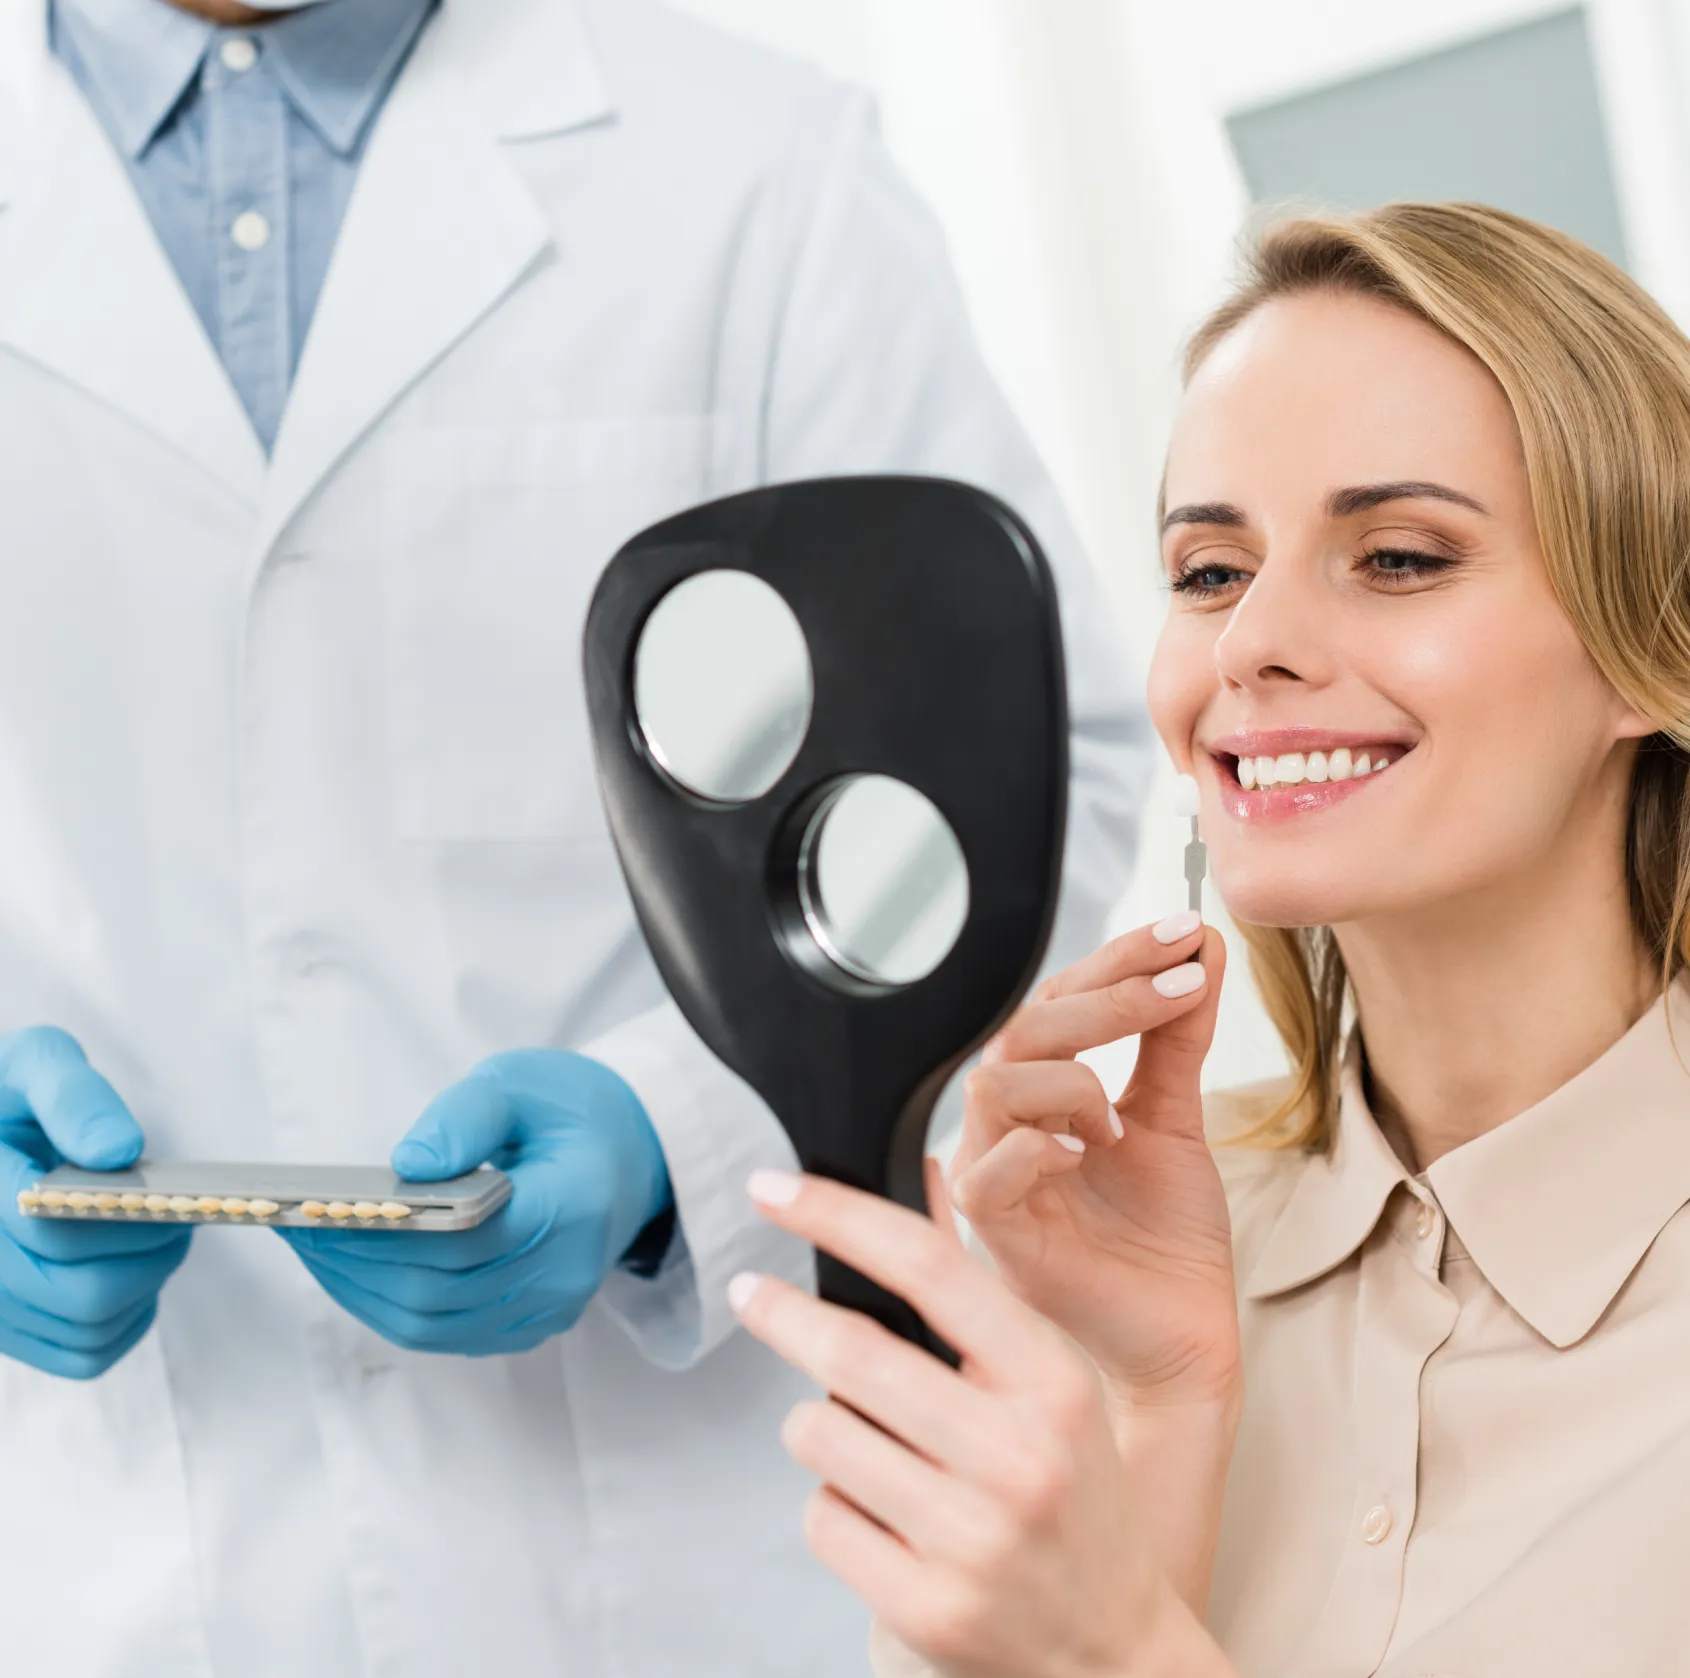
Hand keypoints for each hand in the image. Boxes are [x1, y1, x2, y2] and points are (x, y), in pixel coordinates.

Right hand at [0, 1027, 190, 1379]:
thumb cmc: (8, 1092)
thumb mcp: (34, 1063)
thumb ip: (73, 1098)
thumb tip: (119, 1152)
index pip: (52, 1230)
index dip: (129, 1216)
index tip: (169, 1193)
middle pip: (76, 1294)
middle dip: (148, 1255)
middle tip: (179, 1216)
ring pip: (85, 1329)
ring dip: (143, 1286)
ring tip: (157, 1236)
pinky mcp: (8, 1332)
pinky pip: (83, 1355)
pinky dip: (126, 1321)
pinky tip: (134, 1272)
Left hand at [280, 1050, 670, 1355]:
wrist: (634, 1153)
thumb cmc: (572, 1110)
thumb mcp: (522, 1082)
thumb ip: (467, 1116)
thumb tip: (407, 1162)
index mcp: (573, 1205)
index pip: (463, 1240)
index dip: (384, 1232)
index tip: (322, 1207)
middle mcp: (566, 1273)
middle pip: (439, 1291)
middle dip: (355, 1263)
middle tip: (298, 1225)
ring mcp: (550, 1308)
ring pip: (433, 1323)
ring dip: (361, 1291)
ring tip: (313, 1246)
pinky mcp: (529, 1324)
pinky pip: (444, 1332)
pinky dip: (388, 1305)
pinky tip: (354, 1268)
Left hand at [731, 1165, 1236, 1677]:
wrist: (1111, 1655)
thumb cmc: (1076, 1502)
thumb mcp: (1050, 1384)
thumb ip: (975, 1289)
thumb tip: (923, 1172)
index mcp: (1053, 1382)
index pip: (928, 1268)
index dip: (837, 1216)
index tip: (775, 1190)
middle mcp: (1018, 1456)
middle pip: (852, 1352)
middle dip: (781, 1314)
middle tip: (750, 1295)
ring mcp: (971, 1539)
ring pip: (821, 1434)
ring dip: (819, 1426)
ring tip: (865, 1446)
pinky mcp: (924, 1608)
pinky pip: (821, 1518)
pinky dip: (832, 1506)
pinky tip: (881, 1517)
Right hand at [949, 915, 1238, 1408]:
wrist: (1184, 1334)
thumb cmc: (1167, 1236)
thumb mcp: (1178, 1116)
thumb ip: (1178, 1035)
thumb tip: (1203, 945)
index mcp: (1044, 1092)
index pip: (1057, 1000)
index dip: (1117, 959)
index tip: (1186, 932)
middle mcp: (1009, 1126)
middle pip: (1023, 1028)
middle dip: (1108, 996)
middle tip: (1184, 982)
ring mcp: (994, 1177)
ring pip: (995, 1084)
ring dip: (1072, 1080)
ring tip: (1122, 1119)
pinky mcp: (995, 1235)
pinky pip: (984, 1173)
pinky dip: (1039, 1149)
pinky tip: (1091, 1149)